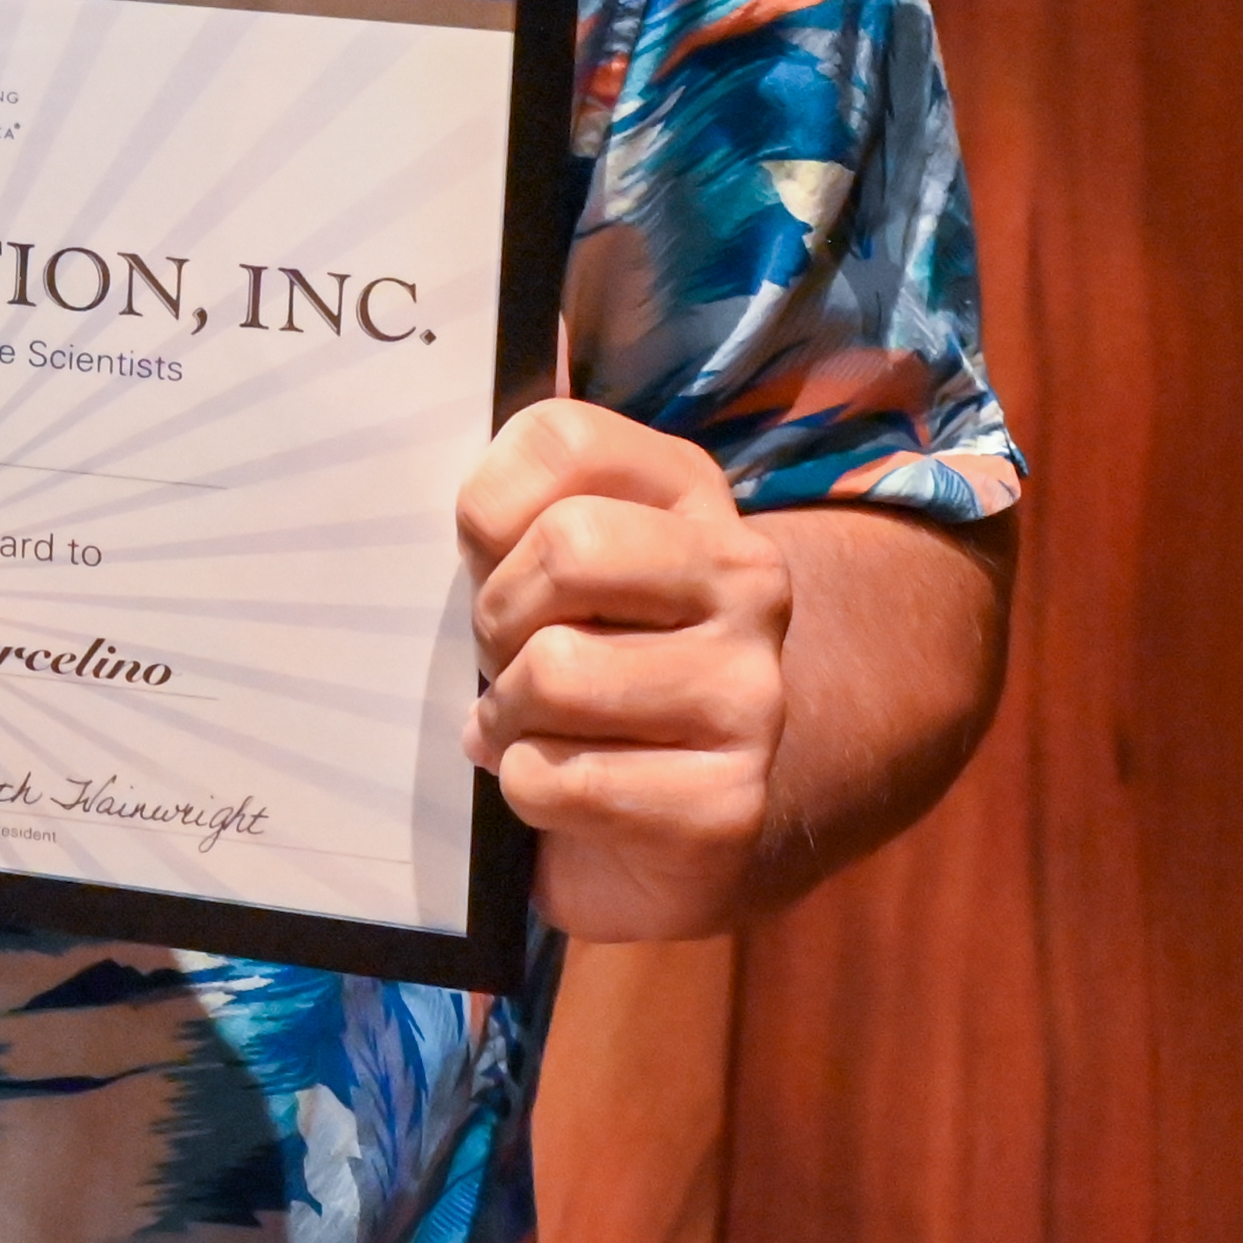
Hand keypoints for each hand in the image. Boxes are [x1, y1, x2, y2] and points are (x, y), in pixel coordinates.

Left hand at [456, 400, 795, 941]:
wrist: (674, 804)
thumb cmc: (586, 649)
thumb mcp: (551, 549)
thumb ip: (516, 490)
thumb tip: (488, 443)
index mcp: (693, 491)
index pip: (562, 438)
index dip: (489, 507)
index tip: (495, 557)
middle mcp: (747, 578)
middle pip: (568, 547)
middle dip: (498, 614)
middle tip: (507, 651)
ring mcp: (754, 693)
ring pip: (558, 672)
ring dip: (507, 711)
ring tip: (531, 720)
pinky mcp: (730, 802)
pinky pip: (565, 781)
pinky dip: (527, 787)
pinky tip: (561, 782)